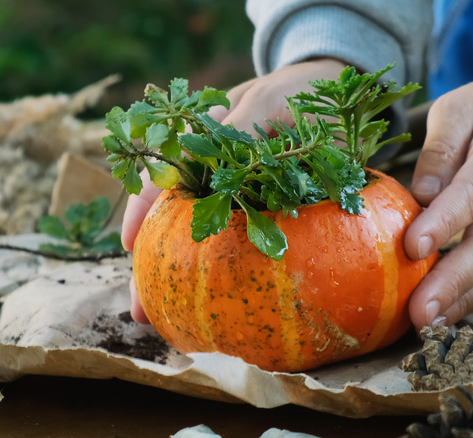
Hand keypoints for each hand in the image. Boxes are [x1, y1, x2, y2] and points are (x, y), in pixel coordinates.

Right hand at [124, 58, 346, 323]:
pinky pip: (247, 245)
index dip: (142, 210)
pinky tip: (224, 302)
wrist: (342, 95)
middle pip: (174, 220)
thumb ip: (238, 129)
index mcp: (203, 139)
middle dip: (154, 262)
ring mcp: (240, 195)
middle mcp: (214, 172)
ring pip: (204, 240)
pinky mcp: (269, 212)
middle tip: (141, 308)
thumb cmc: (299, 91)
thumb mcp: (267, 101)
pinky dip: (233, 273)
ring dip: (186, 277)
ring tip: (168, 321)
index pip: (161, 176)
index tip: (130, 245)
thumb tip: (209, 172)